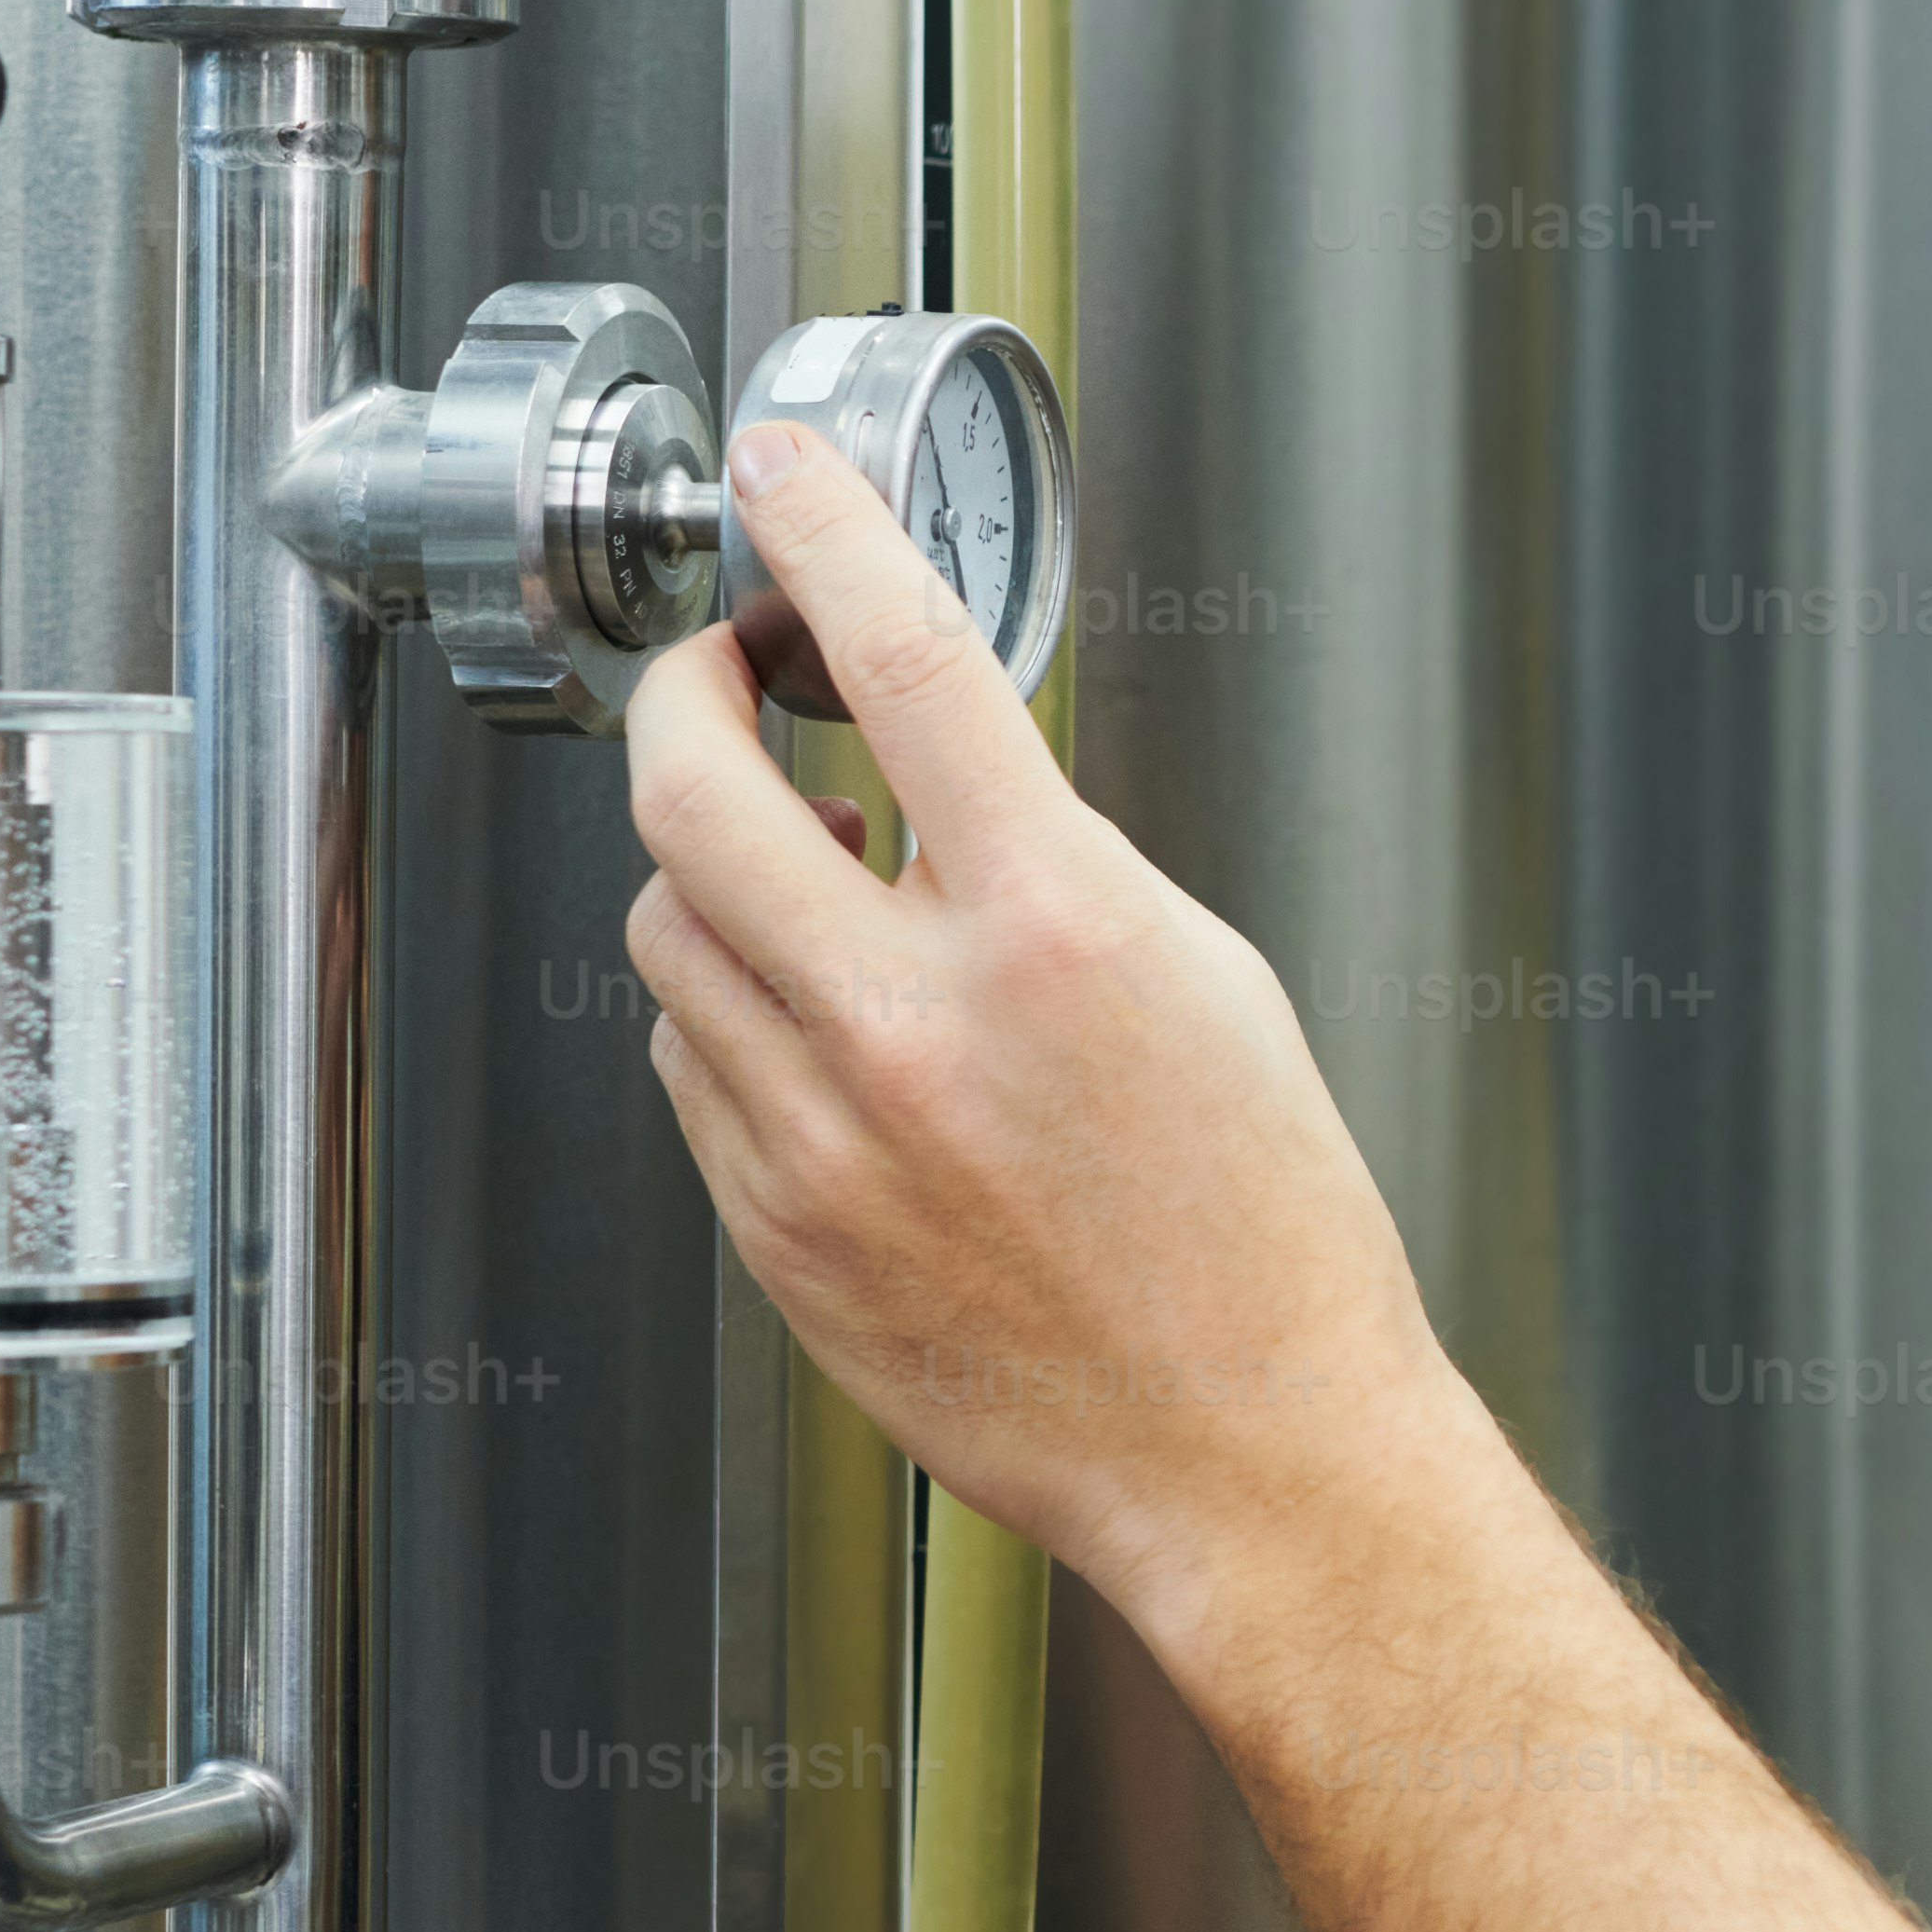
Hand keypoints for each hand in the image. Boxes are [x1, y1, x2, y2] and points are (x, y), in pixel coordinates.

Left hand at [620, 419, 1478, 1624]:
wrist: (1250, 1453)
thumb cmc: (1263, 1238)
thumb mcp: (1203, 978)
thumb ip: (1053, 866)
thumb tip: (939, 789)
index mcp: (1055, 934)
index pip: (905, 662)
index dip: (823, 534)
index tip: (787, 478)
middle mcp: (916, 1028)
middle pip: (693, 787)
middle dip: (688, 694)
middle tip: (727, 676)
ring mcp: (824, 1138)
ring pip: (668, 929)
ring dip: (715, 870)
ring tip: (809, 878)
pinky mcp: (777, 1231)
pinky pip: (690, 1063)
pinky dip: (732, 1009)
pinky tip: (820, 1023)